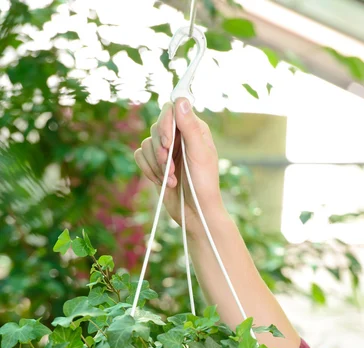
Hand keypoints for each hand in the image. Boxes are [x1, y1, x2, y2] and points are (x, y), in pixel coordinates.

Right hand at [134, 98, 226, 233]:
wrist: (196, 212)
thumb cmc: (204, 184)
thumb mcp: (199, 154)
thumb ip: (190, 127)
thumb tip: (180, 99)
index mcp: (194, 129)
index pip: (171, 110)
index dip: (166, 125)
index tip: (168, 143)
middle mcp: (179, 136)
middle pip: (156, 127)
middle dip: (161, 151)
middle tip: (170, 167)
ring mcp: (166, 151)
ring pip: (146, 144)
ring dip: (157, 165)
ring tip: (171, 179)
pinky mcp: (155, 164)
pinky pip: (140, 156)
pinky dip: (149, 170)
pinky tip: (164, 182)